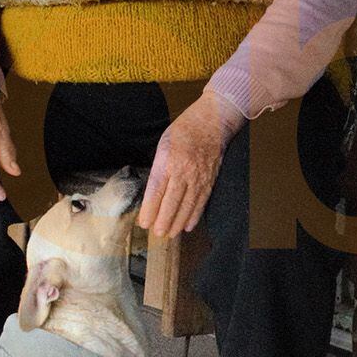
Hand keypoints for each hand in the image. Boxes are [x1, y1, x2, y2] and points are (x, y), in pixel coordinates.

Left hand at [138, 94, 241, 238]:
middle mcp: (183, 171)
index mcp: (168, 160)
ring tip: (169, 234)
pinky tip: (188, 226)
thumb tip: (153, 193)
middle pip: (172, 202)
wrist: (212, 121)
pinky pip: (201, 202)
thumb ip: (159, 168)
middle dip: (163, 221)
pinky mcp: (210, 180)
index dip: (150, 209)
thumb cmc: (184, 131)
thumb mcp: (163, 145)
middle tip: (157, 234)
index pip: (156, 191)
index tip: (144, 222)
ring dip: (178, 223)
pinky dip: (194, 216)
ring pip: (187, 206)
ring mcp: (198, 177)